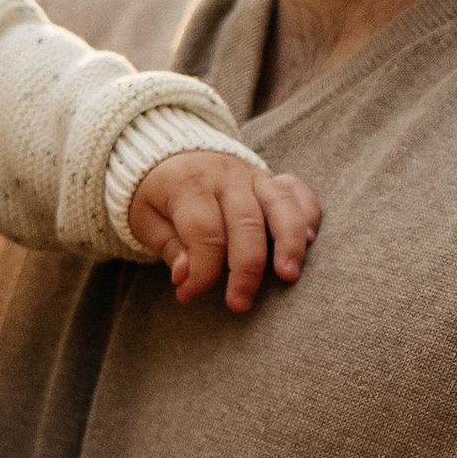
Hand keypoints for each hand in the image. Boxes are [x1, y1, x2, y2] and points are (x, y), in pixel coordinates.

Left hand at [125, 149, 320, 311]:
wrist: (170, 154)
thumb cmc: (158, 194)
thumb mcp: (146, 218)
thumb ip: (168, 247)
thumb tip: (184, 276)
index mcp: (188, 184)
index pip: (205, 233)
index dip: (201, 271)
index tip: (189, 295)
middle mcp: (225, 176)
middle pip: (246, 224)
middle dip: (246, 269)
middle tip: (239, 304)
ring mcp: (252, 175)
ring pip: (280, 205)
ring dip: (289, 241)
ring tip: (289, 276)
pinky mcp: (270, 177)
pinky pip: (296, 190)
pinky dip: (307, 214)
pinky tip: (310, 241)